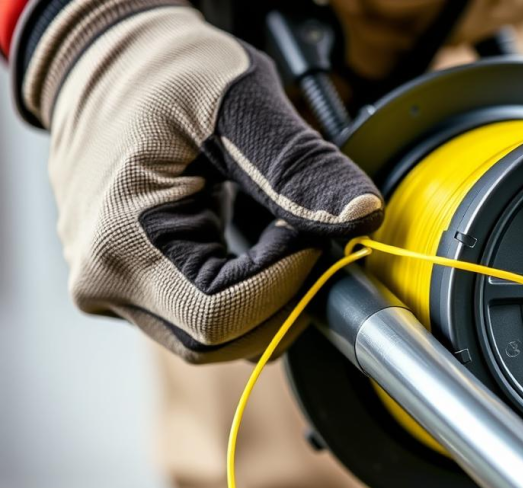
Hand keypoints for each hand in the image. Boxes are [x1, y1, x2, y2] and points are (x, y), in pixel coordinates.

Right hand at [19, 2, 381, 361]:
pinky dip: (249, 288)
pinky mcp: (131, 286)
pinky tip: (261, 242)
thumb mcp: (242, 101)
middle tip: (308, 233)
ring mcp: (114, 289)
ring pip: (217, 335)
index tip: (316, 233)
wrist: (105, 60)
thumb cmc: (163, 70)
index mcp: (120, 240)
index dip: (286, 282)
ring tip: (282, 228)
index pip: (222, 313)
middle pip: (222, 338)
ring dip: (269, 293)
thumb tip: (363, 216)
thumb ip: (302, 168)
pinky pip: (204, 313)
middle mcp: (105, 281)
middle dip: (284, 293)